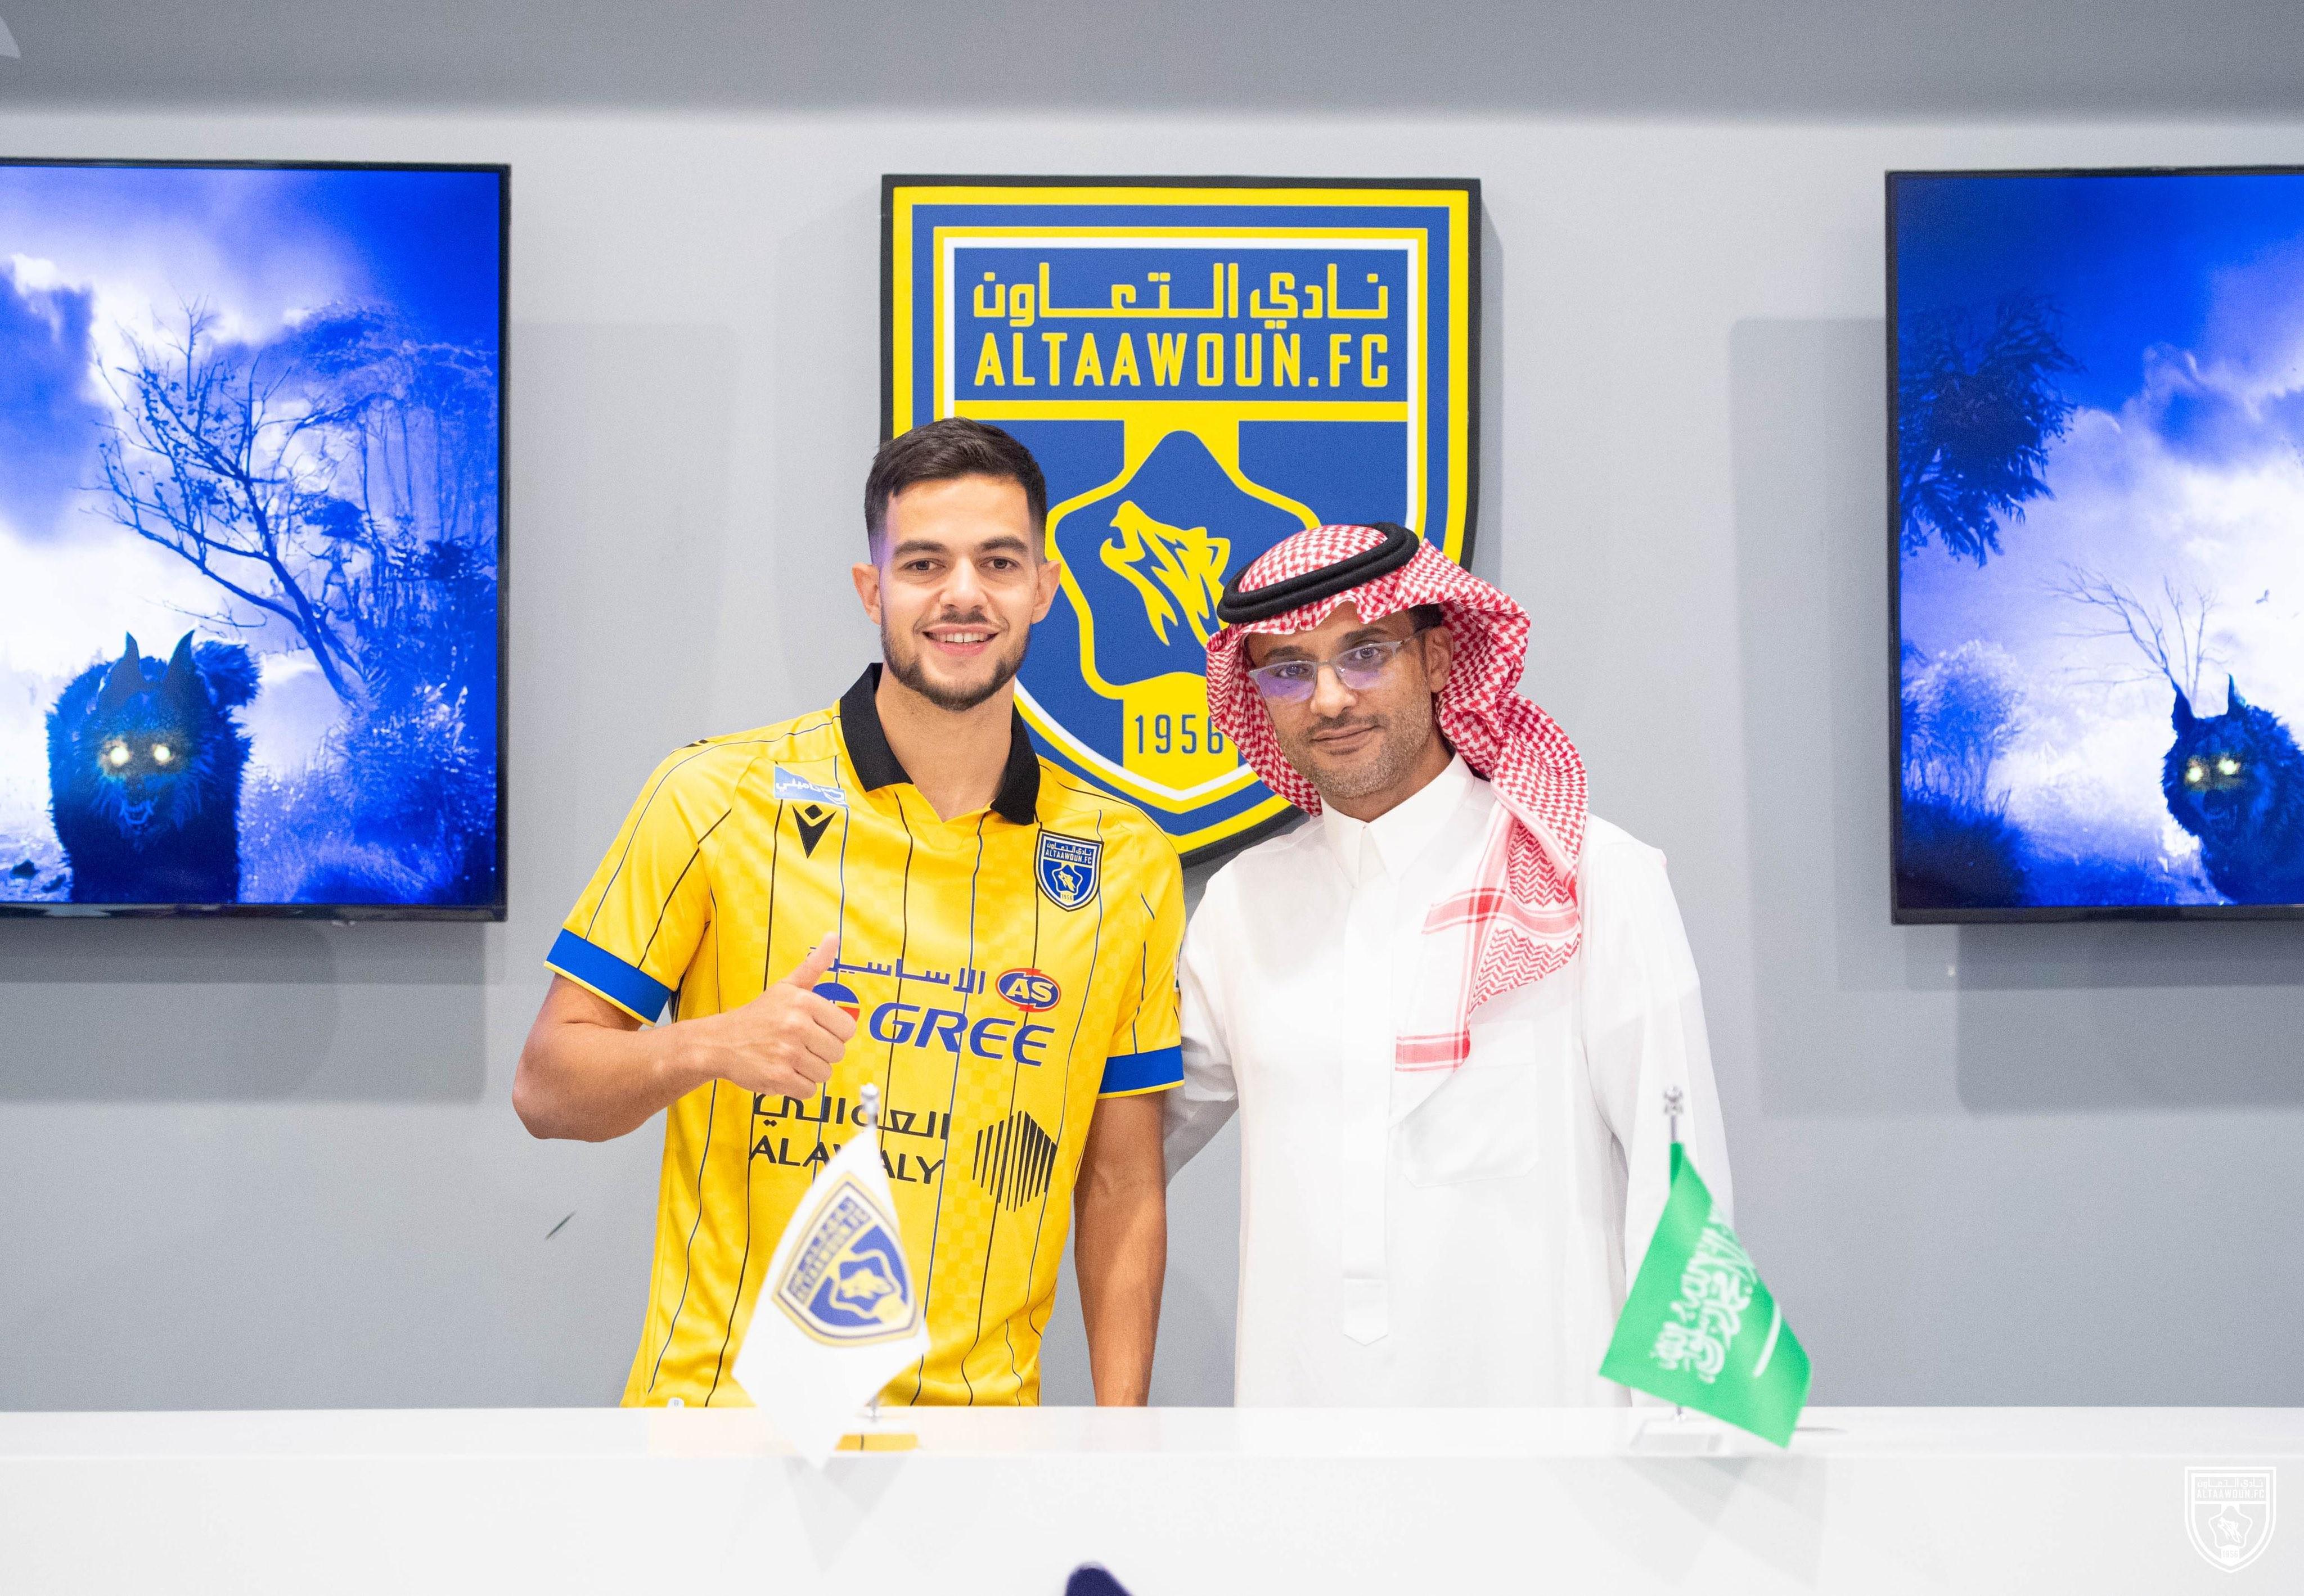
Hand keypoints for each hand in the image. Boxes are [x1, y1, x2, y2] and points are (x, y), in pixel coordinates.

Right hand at [679, 935, 856, 1099]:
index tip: (814, 1031)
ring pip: (824, 1074)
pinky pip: (809, 1091)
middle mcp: (796, 1025)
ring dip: (808, 1071)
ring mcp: (786, 1053)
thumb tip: (834, 935)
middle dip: (820, 1053)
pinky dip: (797, 1087)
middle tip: (798, 1046)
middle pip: (837, 1053)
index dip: (832, 1033)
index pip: (847, 1029)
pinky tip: (782, 1072)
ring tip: (788, 1059)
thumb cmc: (759, 1015)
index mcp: (804, 1002)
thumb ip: (814, 964)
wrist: (720, 1042)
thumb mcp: (787, 986)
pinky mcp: (777, 1077)